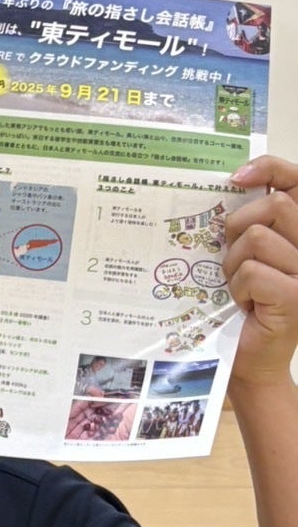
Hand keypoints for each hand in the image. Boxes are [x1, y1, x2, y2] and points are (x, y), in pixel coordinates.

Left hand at [225, 155, 297, 384]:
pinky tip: (245, 304)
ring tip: (240, 287)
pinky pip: (252, 271)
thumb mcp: (247, 253)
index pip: (297, 180)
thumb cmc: (247, 303)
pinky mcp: (297, 296)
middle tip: (234, 258)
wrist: (252, 358)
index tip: (236, 178)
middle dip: (239, 228)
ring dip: (233, 264)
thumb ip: (251, 221)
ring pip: (257, 238)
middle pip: (274, 206)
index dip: (269, 168)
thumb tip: (234, 180)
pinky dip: (237, 287)